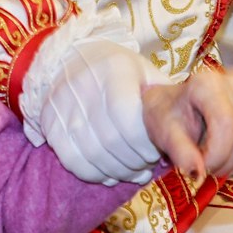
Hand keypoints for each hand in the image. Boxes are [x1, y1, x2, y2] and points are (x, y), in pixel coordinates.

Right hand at [31, 36, 161, 185]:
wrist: (69, 57)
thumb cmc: (117, 68)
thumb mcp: (143, 70)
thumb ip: (162, 97)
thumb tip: (181, 132)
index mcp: (114, 71)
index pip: (128, 119)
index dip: (144, 144)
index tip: (155, 151)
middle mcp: (85, 88)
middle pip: (112, 141)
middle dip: (136, 161)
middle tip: (147, 164)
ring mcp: (64, 108)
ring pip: (95, 156)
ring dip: (119, 171)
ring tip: (133, 171)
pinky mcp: (51, 125)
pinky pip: (74, 162)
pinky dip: (95, 174)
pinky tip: (110, 174)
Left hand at [142, 65, 232, 185]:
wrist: (172, 102)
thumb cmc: (166, 114)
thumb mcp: (165, 132)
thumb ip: (180, 152)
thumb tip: (197, 175)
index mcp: (208, 83)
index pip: (226, 124)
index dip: (216, 155)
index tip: (199, 169)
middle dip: (223, 164)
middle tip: (204, 171)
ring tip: (213, 163)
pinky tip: (226, 157)